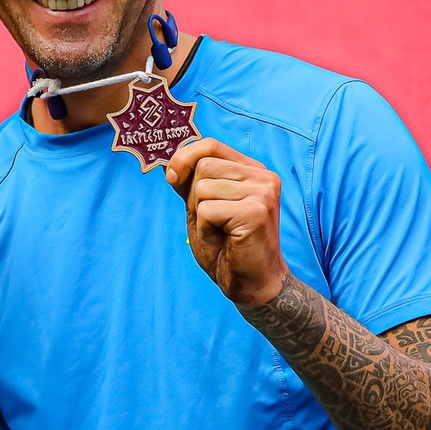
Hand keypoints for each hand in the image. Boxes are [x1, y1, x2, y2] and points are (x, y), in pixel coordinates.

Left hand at [165, 138, 290, 305]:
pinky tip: (224, 240)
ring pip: (203, 188)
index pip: (211, 145)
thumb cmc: (228, 248)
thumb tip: (168, 163)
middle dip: (195, 198)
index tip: (172, 178)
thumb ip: (190, 184)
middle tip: (214, 223)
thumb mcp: (203, 208)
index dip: (184, 157)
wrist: (252, 284)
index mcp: (253, 170)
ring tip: (221, 232)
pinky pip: (207, 210)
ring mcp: (262, 193)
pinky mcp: (255, 212)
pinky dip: (205, 229)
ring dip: (201, 216)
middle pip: (203, 166)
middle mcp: (263, 177)